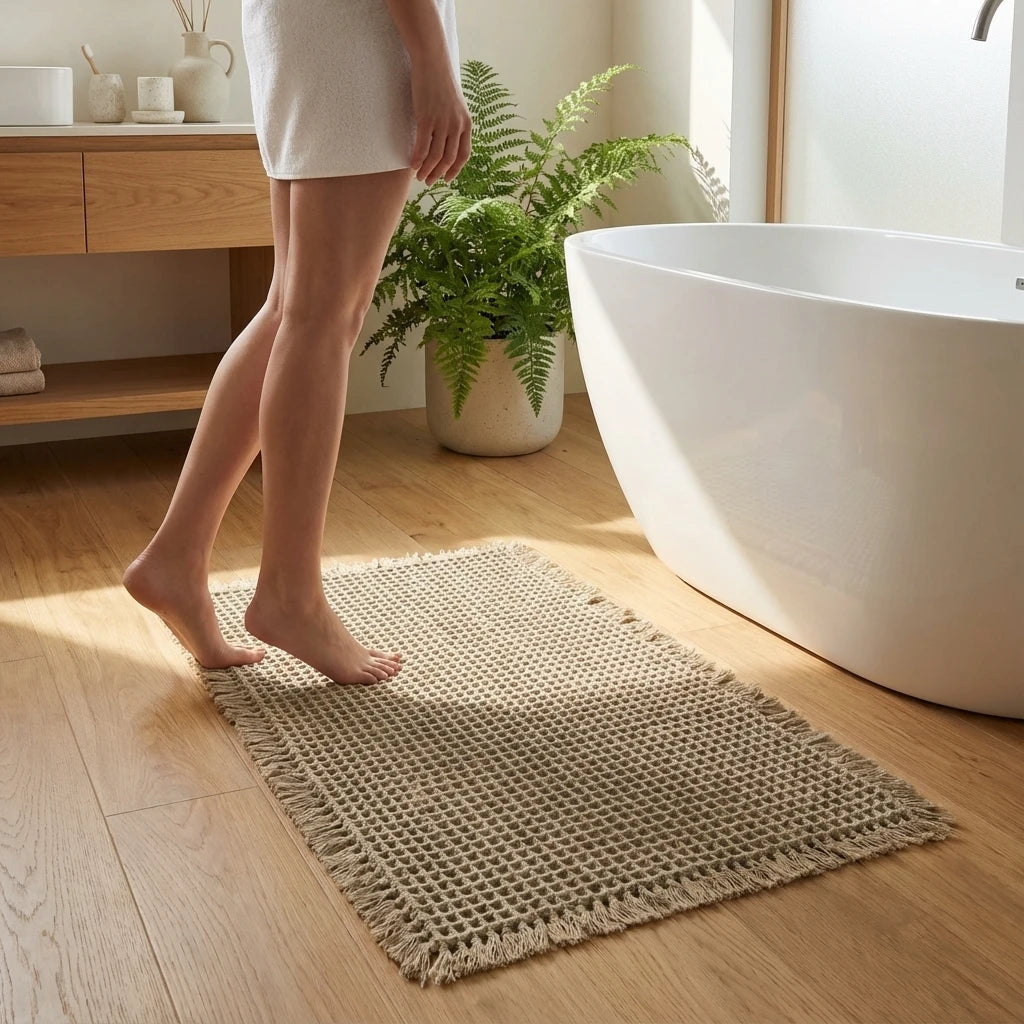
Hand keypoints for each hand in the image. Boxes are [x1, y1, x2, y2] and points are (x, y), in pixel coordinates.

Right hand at [408, 60, 471, 185]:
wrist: (433, 61)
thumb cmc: (441, 81)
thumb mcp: (455, 105)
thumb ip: (454, 122)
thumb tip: (446, 140)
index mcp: (467, 123)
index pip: (464, 155)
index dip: (455, 170)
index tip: (447, 179)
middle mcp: (457, 126)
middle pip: (449, 159)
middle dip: (438, 174)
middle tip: (429, 181)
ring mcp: (442, 123)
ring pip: (435, 156)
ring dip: (427, 170)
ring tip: (419, 176)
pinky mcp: (426, 119)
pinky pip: (423, 146)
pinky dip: (417, 159)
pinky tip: (412, 165)